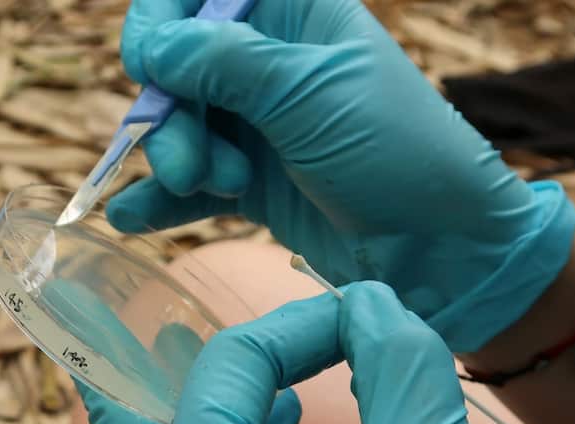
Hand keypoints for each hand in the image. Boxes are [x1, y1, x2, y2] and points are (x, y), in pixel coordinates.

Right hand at [107, 0, 574, 351]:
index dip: (162, 23)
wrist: (441, 249)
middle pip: (179, 69)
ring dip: (179, 158)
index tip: (145, 65)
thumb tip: (153, 49)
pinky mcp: (252, 184)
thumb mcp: (310, 95)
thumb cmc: (396, 152)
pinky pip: (189, 184)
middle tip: (190, 166)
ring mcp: (258, 125)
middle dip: (173, 116)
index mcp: (295, 14)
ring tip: (216, 189)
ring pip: (180, 127)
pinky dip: (161, 200)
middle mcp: (270, 63)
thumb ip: (225, 64)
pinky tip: (133, 218)